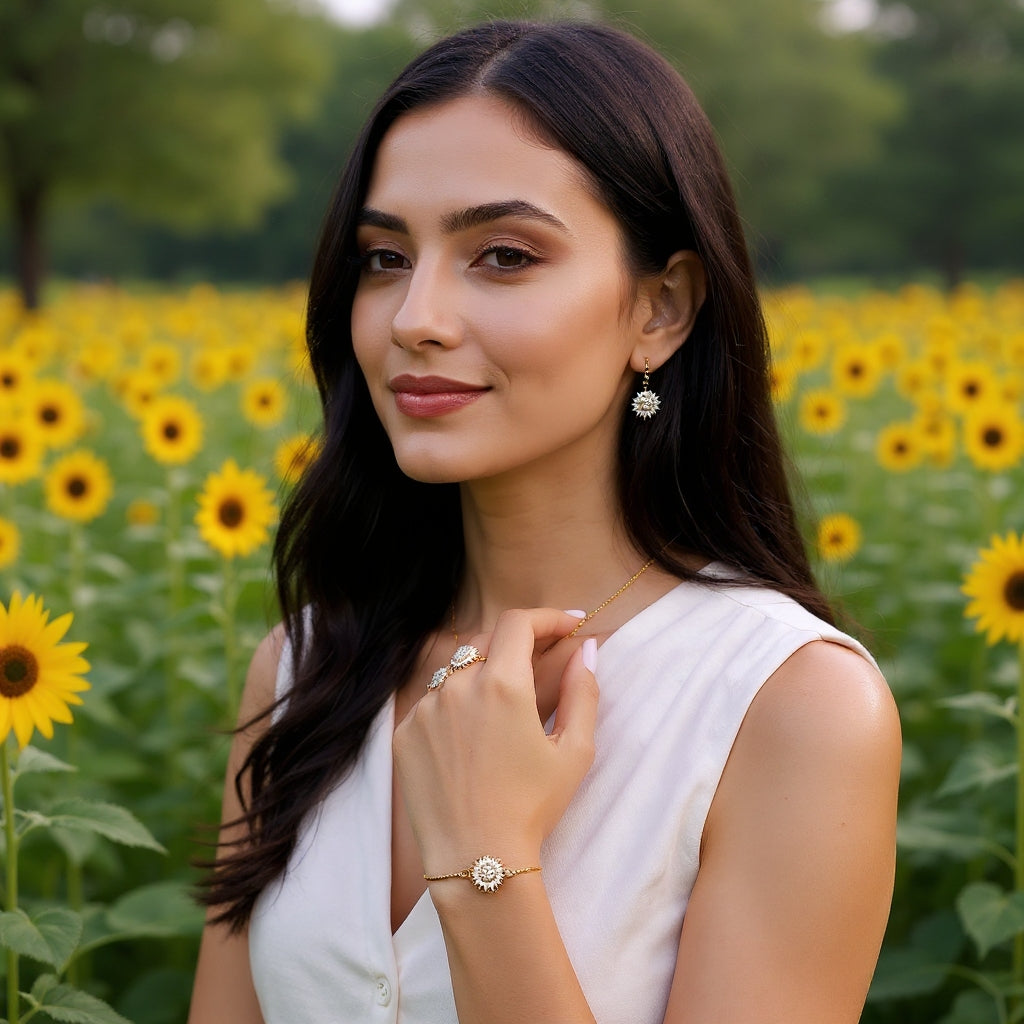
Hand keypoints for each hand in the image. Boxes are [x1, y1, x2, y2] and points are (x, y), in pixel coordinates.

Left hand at [393, 608, 598, 870]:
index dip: (547, 617)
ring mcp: (424, 709)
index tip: (569, 625)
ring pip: (456, 672)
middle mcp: (457, 686)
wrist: (476, 859)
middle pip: (487, 641)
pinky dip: (453, 708)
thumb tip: (588, 650)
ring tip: (503, 709)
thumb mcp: (574, 751)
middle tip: (542, 662)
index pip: (519, 623)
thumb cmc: (533, 807)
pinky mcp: (404, 733)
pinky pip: (431, 704)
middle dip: (516, 645)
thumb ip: (584, 691)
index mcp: (503, 683)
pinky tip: (471, 741)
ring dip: (482, 676)